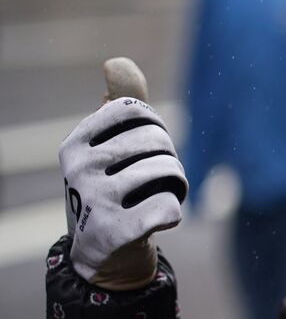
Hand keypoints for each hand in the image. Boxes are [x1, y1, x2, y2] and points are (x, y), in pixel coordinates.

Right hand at [59, 59, 186, 288]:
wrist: (100, 256)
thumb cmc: (111, 190)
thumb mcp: (109, 146)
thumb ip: (120, 103)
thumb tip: (116, 62)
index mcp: (75, 143)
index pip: (137, 111)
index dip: (155, 129)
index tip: (143, 151)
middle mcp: (78, 169)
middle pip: (157, 142)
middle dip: (169, 160)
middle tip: (152, 182)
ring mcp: (93, 201)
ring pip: (169, 172)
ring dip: (176, 186)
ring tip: (155, 199)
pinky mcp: (114, 233)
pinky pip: (169, 207)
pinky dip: (174, 213)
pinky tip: (157, 221)